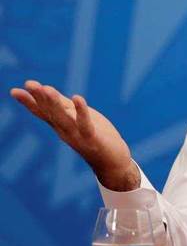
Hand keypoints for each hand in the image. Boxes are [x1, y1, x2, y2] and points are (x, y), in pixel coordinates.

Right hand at [10, 80, 139, 190]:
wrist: (113, 162)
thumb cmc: (96, 136)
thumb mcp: (78, 117)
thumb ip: (64, 105)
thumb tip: (47, 90)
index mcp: (60, 126)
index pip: (42, 112)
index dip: (29, 102)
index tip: (14, 91)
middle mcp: (65, 131)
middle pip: (51, 113)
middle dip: (40, 98)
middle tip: (29, 84)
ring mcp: (77, 136)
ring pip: (64, 118)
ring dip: (55, 104)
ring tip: (46, 88)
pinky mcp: (92, 138)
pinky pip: (85, 124)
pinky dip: (81, 111)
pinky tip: (77, 97)